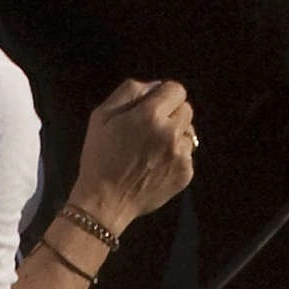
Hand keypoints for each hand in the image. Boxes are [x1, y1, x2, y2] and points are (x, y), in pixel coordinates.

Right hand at [72, 78, 195, 233]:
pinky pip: (187, 154)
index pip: (176, 89)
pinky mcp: (185, 174)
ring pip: (188, 132)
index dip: (164, 95)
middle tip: (151, 128)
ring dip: (175, 135)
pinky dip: (175, 156)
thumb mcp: (102, 115)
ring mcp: (181, 155)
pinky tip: (156, 165)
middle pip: (186, 109)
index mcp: (151, 115)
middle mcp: (171, 133)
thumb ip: (130, 91)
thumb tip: (155, 86)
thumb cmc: (100, 156)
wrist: (105, 202)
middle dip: (171, 113)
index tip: (152, 107)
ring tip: (153, 149)